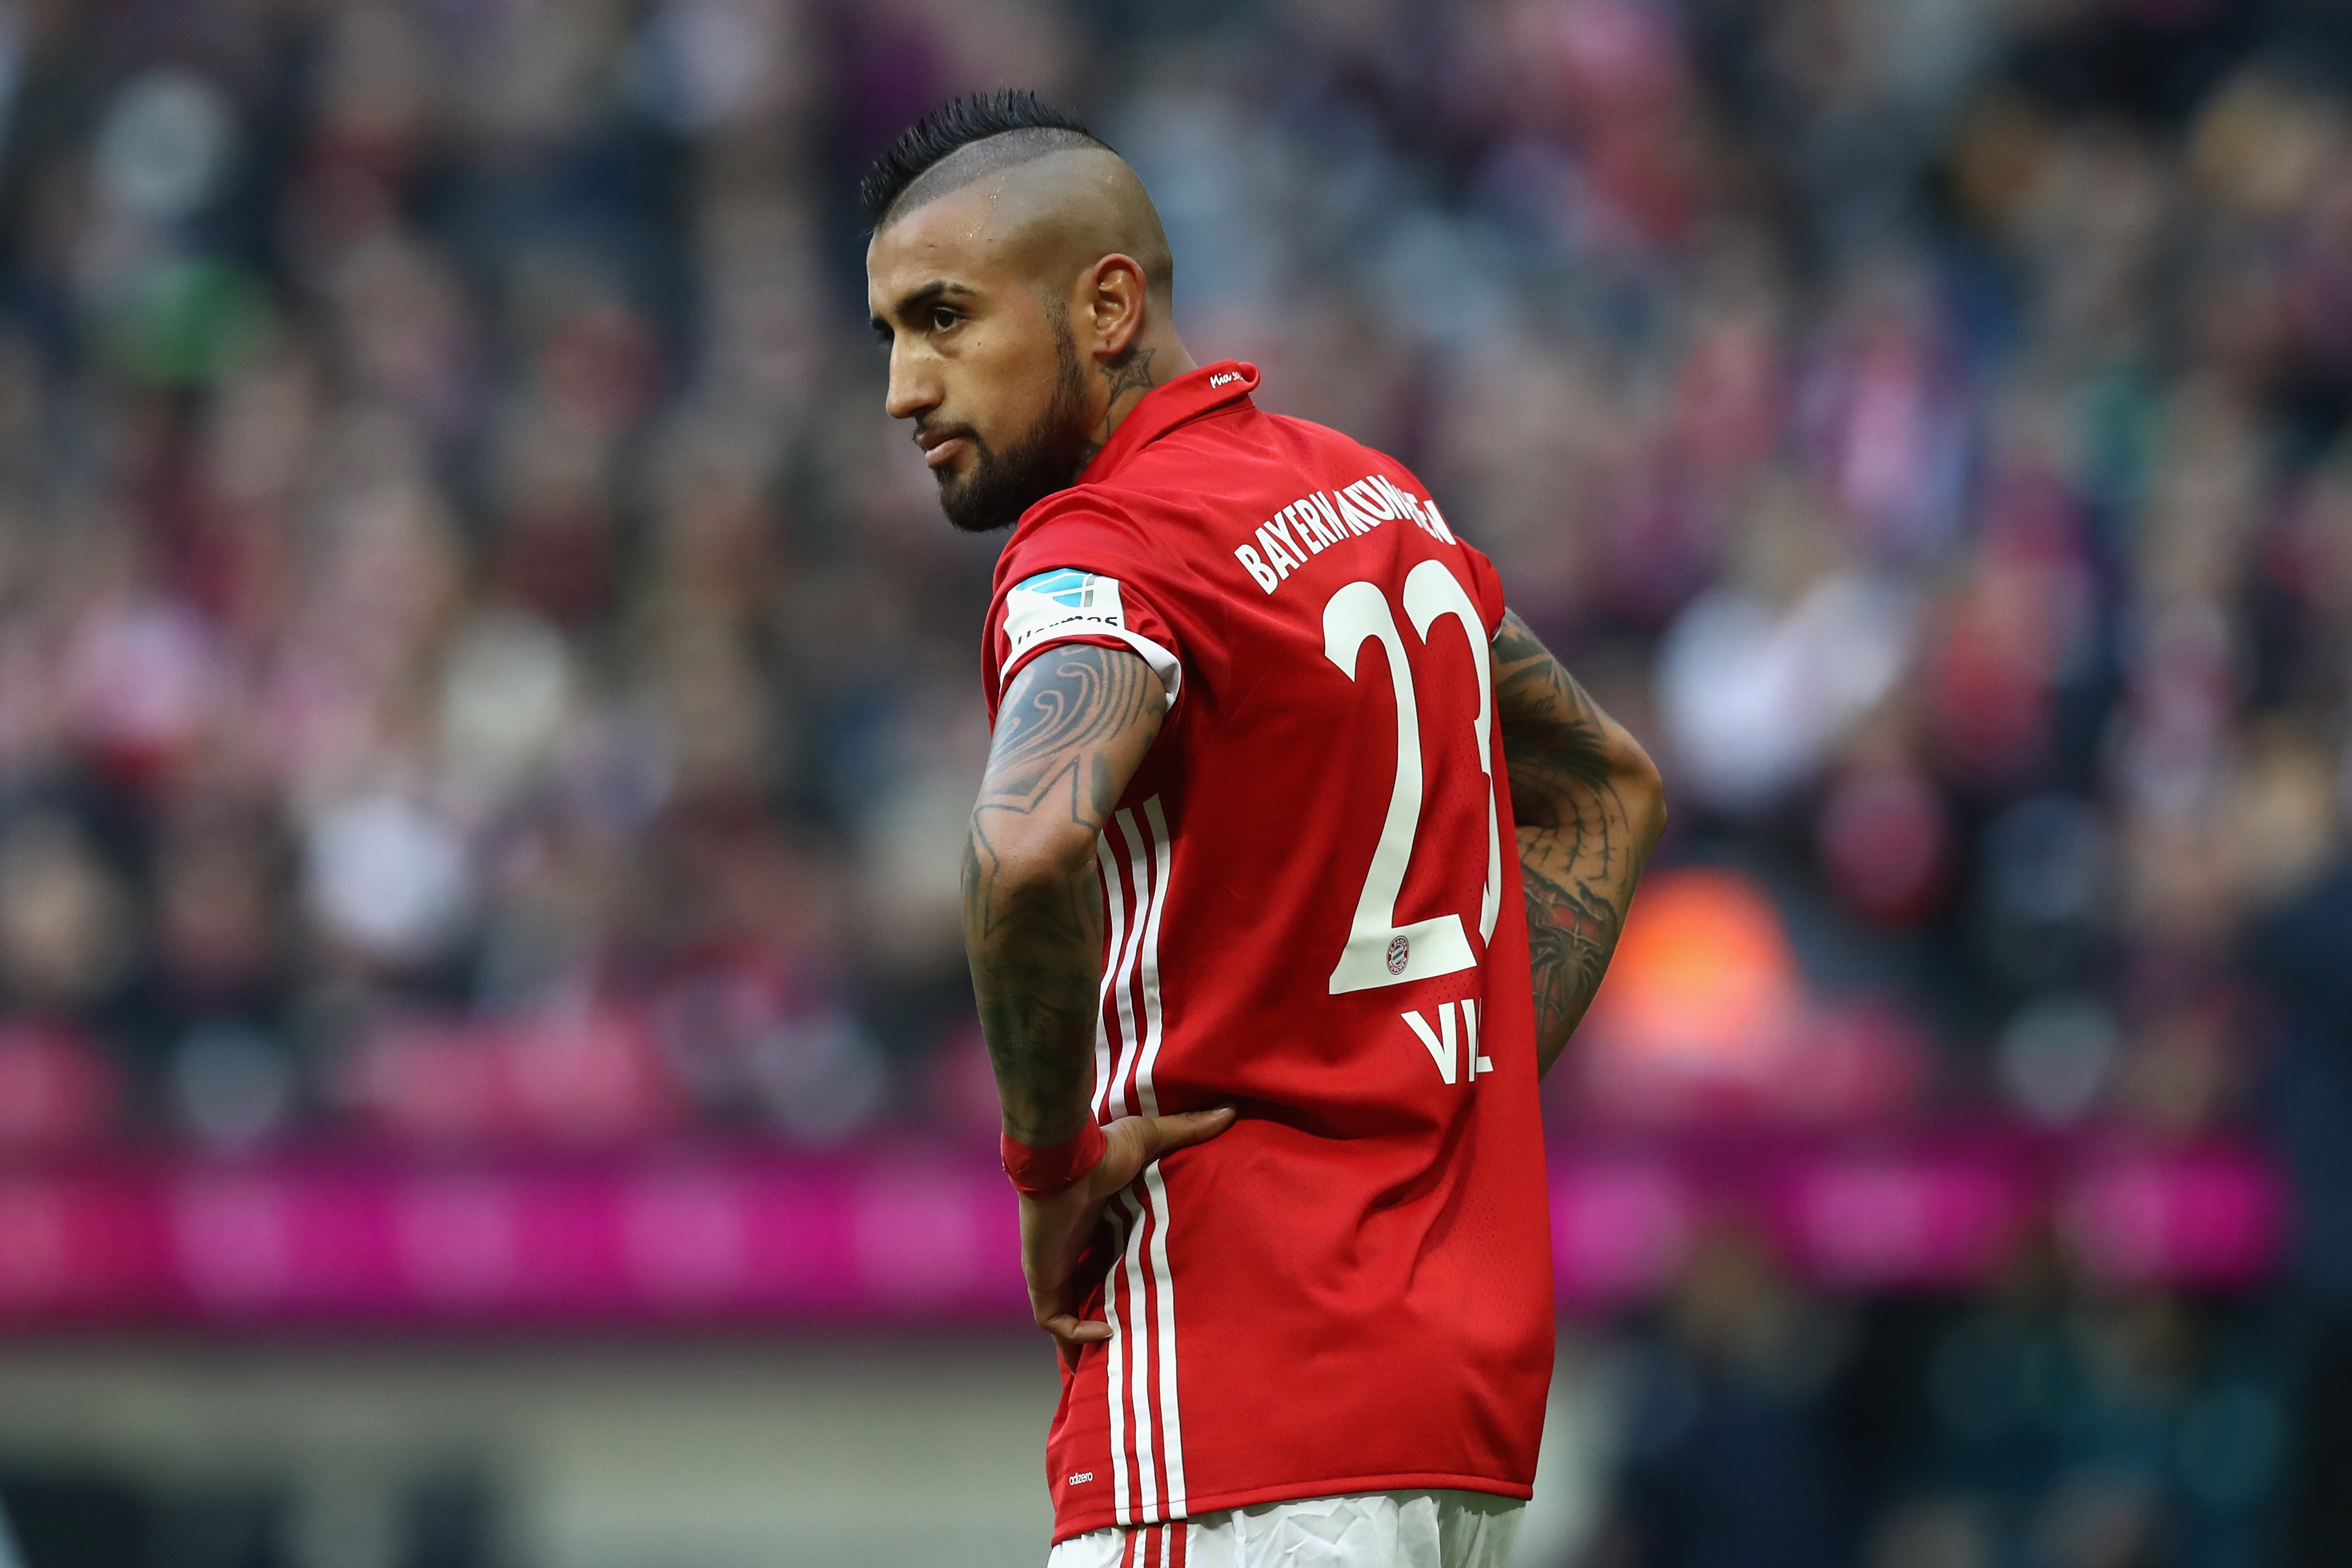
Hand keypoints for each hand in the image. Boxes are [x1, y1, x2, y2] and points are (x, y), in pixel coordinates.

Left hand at [1019, 1106, 1234, 1369]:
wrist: (1065, 1160)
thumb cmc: (1101, 1150)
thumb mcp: (1150, 1141)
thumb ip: (1187, 1130)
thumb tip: (1229, 1110)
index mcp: (1091, 1225)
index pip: (1103, 1261)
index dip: (1117, 1281)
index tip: (1145, 1299)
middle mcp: (1071, 1250)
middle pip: (1083, 1295)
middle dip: (1100, 1321)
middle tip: (1132, 1345)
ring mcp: (1054, 1268)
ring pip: (1066, 1317)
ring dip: (1085, 1340)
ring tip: (1117, 1361)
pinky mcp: (1042, 1280)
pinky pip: (1055, 1322)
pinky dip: (1077, 1335)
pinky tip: (1108, 1335)